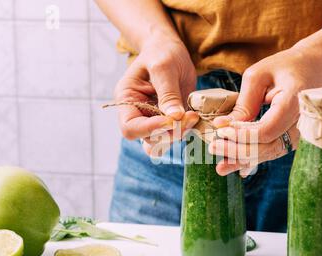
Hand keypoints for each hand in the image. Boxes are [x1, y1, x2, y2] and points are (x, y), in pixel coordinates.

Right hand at [115, 37, 198, 156]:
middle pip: (148, 139)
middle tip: (189, 117)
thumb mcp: (164, 67)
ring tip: (193, 116)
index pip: (130, 127)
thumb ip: (168, 93)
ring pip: (163, 141)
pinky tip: (194, 116)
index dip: (149, 129)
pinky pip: (176, 134)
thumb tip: (174, 117)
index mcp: (127, 100)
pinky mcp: (170, 120)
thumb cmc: (162, 52)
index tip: (170, 120)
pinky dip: (186, 130)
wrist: (171, 49)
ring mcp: (154, 119)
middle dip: (169, 133)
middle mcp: (138, 113)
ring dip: (179, 134)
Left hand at [209, 45, 321, 175]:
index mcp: (295, 101)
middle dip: (237, 151)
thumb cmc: (285, 67)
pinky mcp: (293, 138)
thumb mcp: (259, 76)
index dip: (242, 134)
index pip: (266, 129)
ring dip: (243, 160)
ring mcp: (300, 134)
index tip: (221, 131)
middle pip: (268, 147)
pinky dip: (253, 159)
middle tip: (212, 148)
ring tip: (220, 165)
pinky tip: (235, 167)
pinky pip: (272, 152)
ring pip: (270, 153)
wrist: (315, 68)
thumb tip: (222, 126)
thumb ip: (244, 103)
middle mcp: (302, 123)